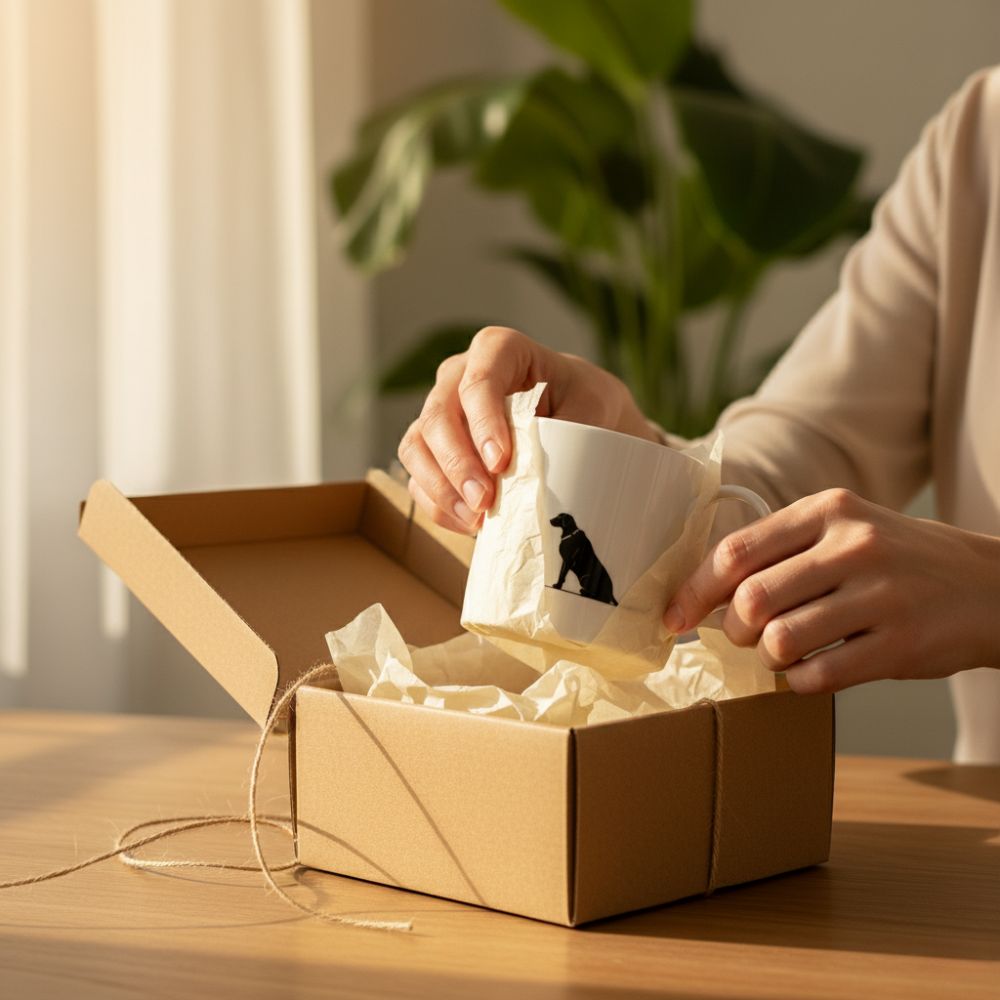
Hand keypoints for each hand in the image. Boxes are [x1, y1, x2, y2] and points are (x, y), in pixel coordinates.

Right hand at [399, 327, 656, 532]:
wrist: (576, 417)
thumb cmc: (583, 403)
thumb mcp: (592, 407)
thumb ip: (567, 430)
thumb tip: (537, 473)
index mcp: (499, 350)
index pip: (479, 380)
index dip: (484, 421)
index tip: (501, 461)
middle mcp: (459, 376)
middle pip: (438, 415)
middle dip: (457, 463)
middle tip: (484, 501)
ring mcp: (441, 412)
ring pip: (417, 446)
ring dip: (441, 488)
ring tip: (476, 519)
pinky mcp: (432, 449)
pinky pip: (418, 476)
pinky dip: (439, 504)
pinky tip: (470, 523)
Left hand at [662, 488, 999, 693]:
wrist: (989, 586)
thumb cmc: (897, 559)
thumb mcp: (844, 528)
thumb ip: (781, 549)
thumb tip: (707, 592)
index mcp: (828, 511)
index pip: (737, 552)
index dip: (695, 590)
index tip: (674, 617)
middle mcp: (853, 546)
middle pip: (752, 600)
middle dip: (735, 630)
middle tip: (748, 636)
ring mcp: (881, 596)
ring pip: (781, 641)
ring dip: (770, 658)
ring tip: (787, 652)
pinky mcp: (900, 645)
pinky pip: (819, 676)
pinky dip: (802, 681)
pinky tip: (816, 669)